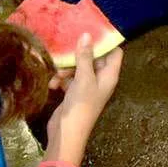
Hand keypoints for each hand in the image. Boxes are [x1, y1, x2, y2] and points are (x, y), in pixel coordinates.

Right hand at [45, 33, 122, 158]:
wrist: (66, 134)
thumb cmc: (81, 105)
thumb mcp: (83, 78)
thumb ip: (85, 57)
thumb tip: (87, 35)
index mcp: (109, 75)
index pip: (114, 52)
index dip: (105, 42)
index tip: (91, 32)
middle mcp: (101, 79)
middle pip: (94, 58)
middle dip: (80, 55)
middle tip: (67, 50)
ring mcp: (87, 86)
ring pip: (79, 67)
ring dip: (67, 68)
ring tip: (57, 74)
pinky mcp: (74, 92)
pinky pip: (69, 78)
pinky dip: (61, 79)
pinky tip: (53, 84)